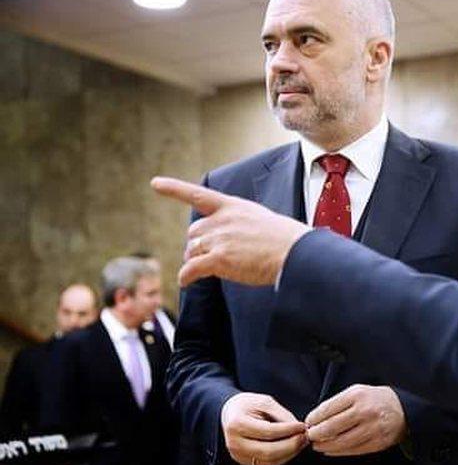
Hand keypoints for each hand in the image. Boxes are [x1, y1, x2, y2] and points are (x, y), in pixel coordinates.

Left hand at [150, 176, 311, 286]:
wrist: (295, 253)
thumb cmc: (287, 241)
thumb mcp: (263, 221)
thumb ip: (242, 225)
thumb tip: (231, 242)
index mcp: (234, 206)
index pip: (198, 195)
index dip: (174, 189)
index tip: (155, 183)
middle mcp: (223, 220)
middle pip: (193, 232)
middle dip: (196, 245)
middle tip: (205, 257)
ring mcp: (220, 239)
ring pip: (191, 251)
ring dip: (194, 261)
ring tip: (202, 270)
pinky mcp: (219, 259)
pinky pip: (191, 269)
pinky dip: (186, 276)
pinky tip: (186, 281)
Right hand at [220, 392, 307, 464]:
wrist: (229, 413)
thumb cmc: (247, 405)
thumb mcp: (264, 401)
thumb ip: (281, 415)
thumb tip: (299, 428)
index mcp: (237, 424)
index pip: (269, 432)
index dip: (289, 430)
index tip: (303, 426)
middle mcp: (235, 443)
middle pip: (269, 451)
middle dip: (291, 445)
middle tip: (305, 437)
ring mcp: (238, 455)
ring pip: (269, 461)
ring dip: (290, 453)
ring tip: (301, 442)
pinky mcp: (244, 462)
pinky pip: (267, 464)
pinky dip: (283, 458)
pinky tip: (292, 449)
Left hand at [305, 385, 407, 456]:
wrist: (405, 409)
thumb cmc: (376, 400)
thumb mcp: (358, 392)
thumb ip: (338, 403)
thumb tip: (315, 419)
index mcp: (357, 395)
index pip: (327, 409)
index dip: (313, 419)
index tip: (308, 423)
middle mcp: (365, 412)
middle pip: (331, 428)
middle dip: (316, 434)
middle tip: (310, 436)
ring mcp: (372, 429)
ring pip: (341, 442)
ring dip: (325, 445)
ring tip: (317, 445)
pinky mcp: (378, 443)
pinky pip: (352, 451)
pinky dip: (338, 452)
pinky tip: (330, 450)